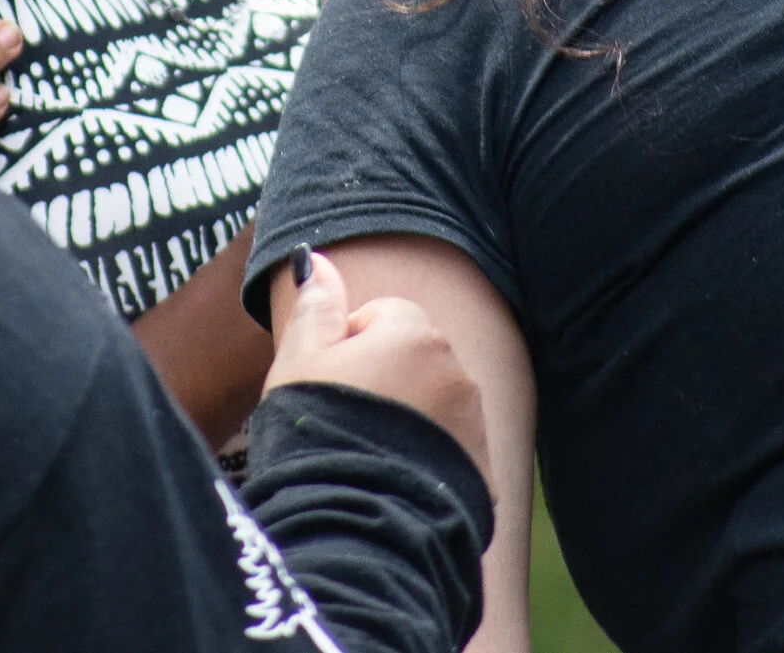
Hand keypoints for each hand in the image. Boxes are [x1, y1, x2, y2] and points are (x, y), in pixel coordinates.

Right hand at [265, 247, 485, 460]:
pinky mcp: (483, 471)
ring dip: (409, 416)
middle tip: (346, 417)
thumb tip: (318, 259)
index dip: (348, 345)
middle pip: (414, 356)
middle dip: (385, 377)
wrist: (357, 523)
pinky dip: (430, 456)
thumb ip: (315, 307)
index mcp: (413, 334)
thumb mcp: (300, 362)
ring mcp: (475, 423)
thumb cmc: (320, 432)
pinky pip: (452, 448)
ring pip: (436, 402)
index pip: (383, 315)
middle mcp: (456, 370)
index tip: (329, 382)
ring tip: (369, 452)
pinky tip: (393, 477)